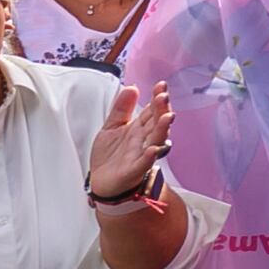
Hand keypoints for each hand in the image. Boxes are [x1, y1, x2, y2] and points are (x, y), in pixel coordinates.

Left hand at [82, 83, 175, 207]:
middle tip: (164, 97)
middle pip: (157, 123)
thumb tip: (132, 88)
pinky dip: (149, 157)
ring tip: (166, 118)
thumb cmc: (110, 157)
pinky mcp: (133, 171)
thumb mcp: (111, 127)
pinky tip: (152, 149)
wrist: (102, 183)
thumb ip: (121, 108)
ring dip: (162, 130)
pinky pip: (143, 164)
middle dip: (162, 110)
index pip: (151, 111)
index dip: (157, 98)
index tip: (161, 85)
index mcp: (139, 129)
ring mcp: (140, 155)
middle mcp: (143, 140)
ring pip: (156, 141)